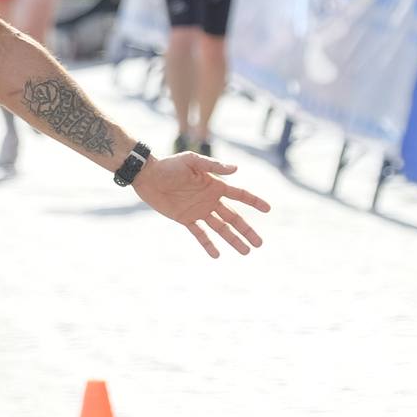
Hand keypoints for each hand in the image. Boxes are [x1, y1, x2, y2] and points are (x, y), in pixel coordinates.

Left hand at [132, 153, 270, 257]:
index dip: (254, 201)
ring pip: (220, 228)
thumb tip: (236, 169)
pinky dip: (208, 243)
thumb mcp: (191, 161)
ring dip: (232, 240)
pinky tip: (217, 255)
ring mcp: (199, 210)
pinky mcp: (185, 218)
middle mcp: (210, 200)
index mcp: (215, 185)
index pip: (239, 195)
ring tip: (246, 252)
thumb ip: (212, 165)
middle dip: (247, 230)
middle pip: (234, 217)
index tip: (268, 209)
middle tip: (260, 243)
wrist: (148, 175)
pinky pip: (199, 233)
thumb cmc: (169, 165)